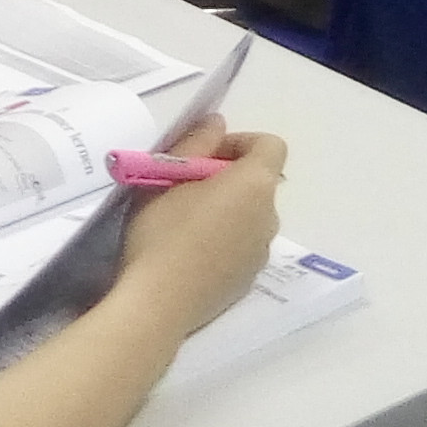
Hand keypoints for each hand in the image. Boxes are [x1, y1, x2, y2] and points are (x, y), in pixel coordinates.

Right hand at [116, 120, 286, 334]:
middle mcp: (270, 217)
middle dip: (228, 177)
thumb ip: (196, 143)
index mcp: (256, 185)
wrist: (157, 304)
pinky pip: (242, 248)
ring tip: (183, 222)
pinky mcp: (247, 282)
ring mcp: (262, 253)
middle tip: (185, 186)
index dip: (239, 143)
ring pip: (250, 217)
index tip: (204, 156)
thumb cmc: (161, 233)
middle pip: (259, 183)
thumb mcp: (167, 178)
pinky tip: (189, 254)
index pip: (270, 146)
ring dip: (227, 211)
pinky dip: (224, 242)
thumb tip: (217, 123)